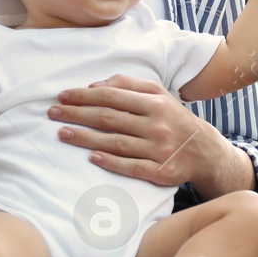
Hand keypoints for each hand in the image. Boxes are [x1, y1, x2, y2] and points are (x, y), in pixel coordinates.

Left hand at [49, 74, 232, 189]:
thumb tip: (95, 86)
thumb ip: (128, 85)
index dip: (84, 96)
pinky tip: (92, 157)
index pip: (112, 96)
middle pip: (109, 118)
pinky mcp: (160, 171)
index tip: (62, 96)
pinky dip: (111, 162)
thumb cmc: (173, 119)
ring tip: (62, 133)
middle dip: (77, 115)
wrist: (205, 151)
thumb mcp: (158, 95)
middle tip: (53, 113)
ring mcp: (158, 149)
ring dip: (85, 138)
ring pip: (116, 142)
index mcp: (154, 103)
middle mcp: (157, 125)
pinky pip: (131, 167)